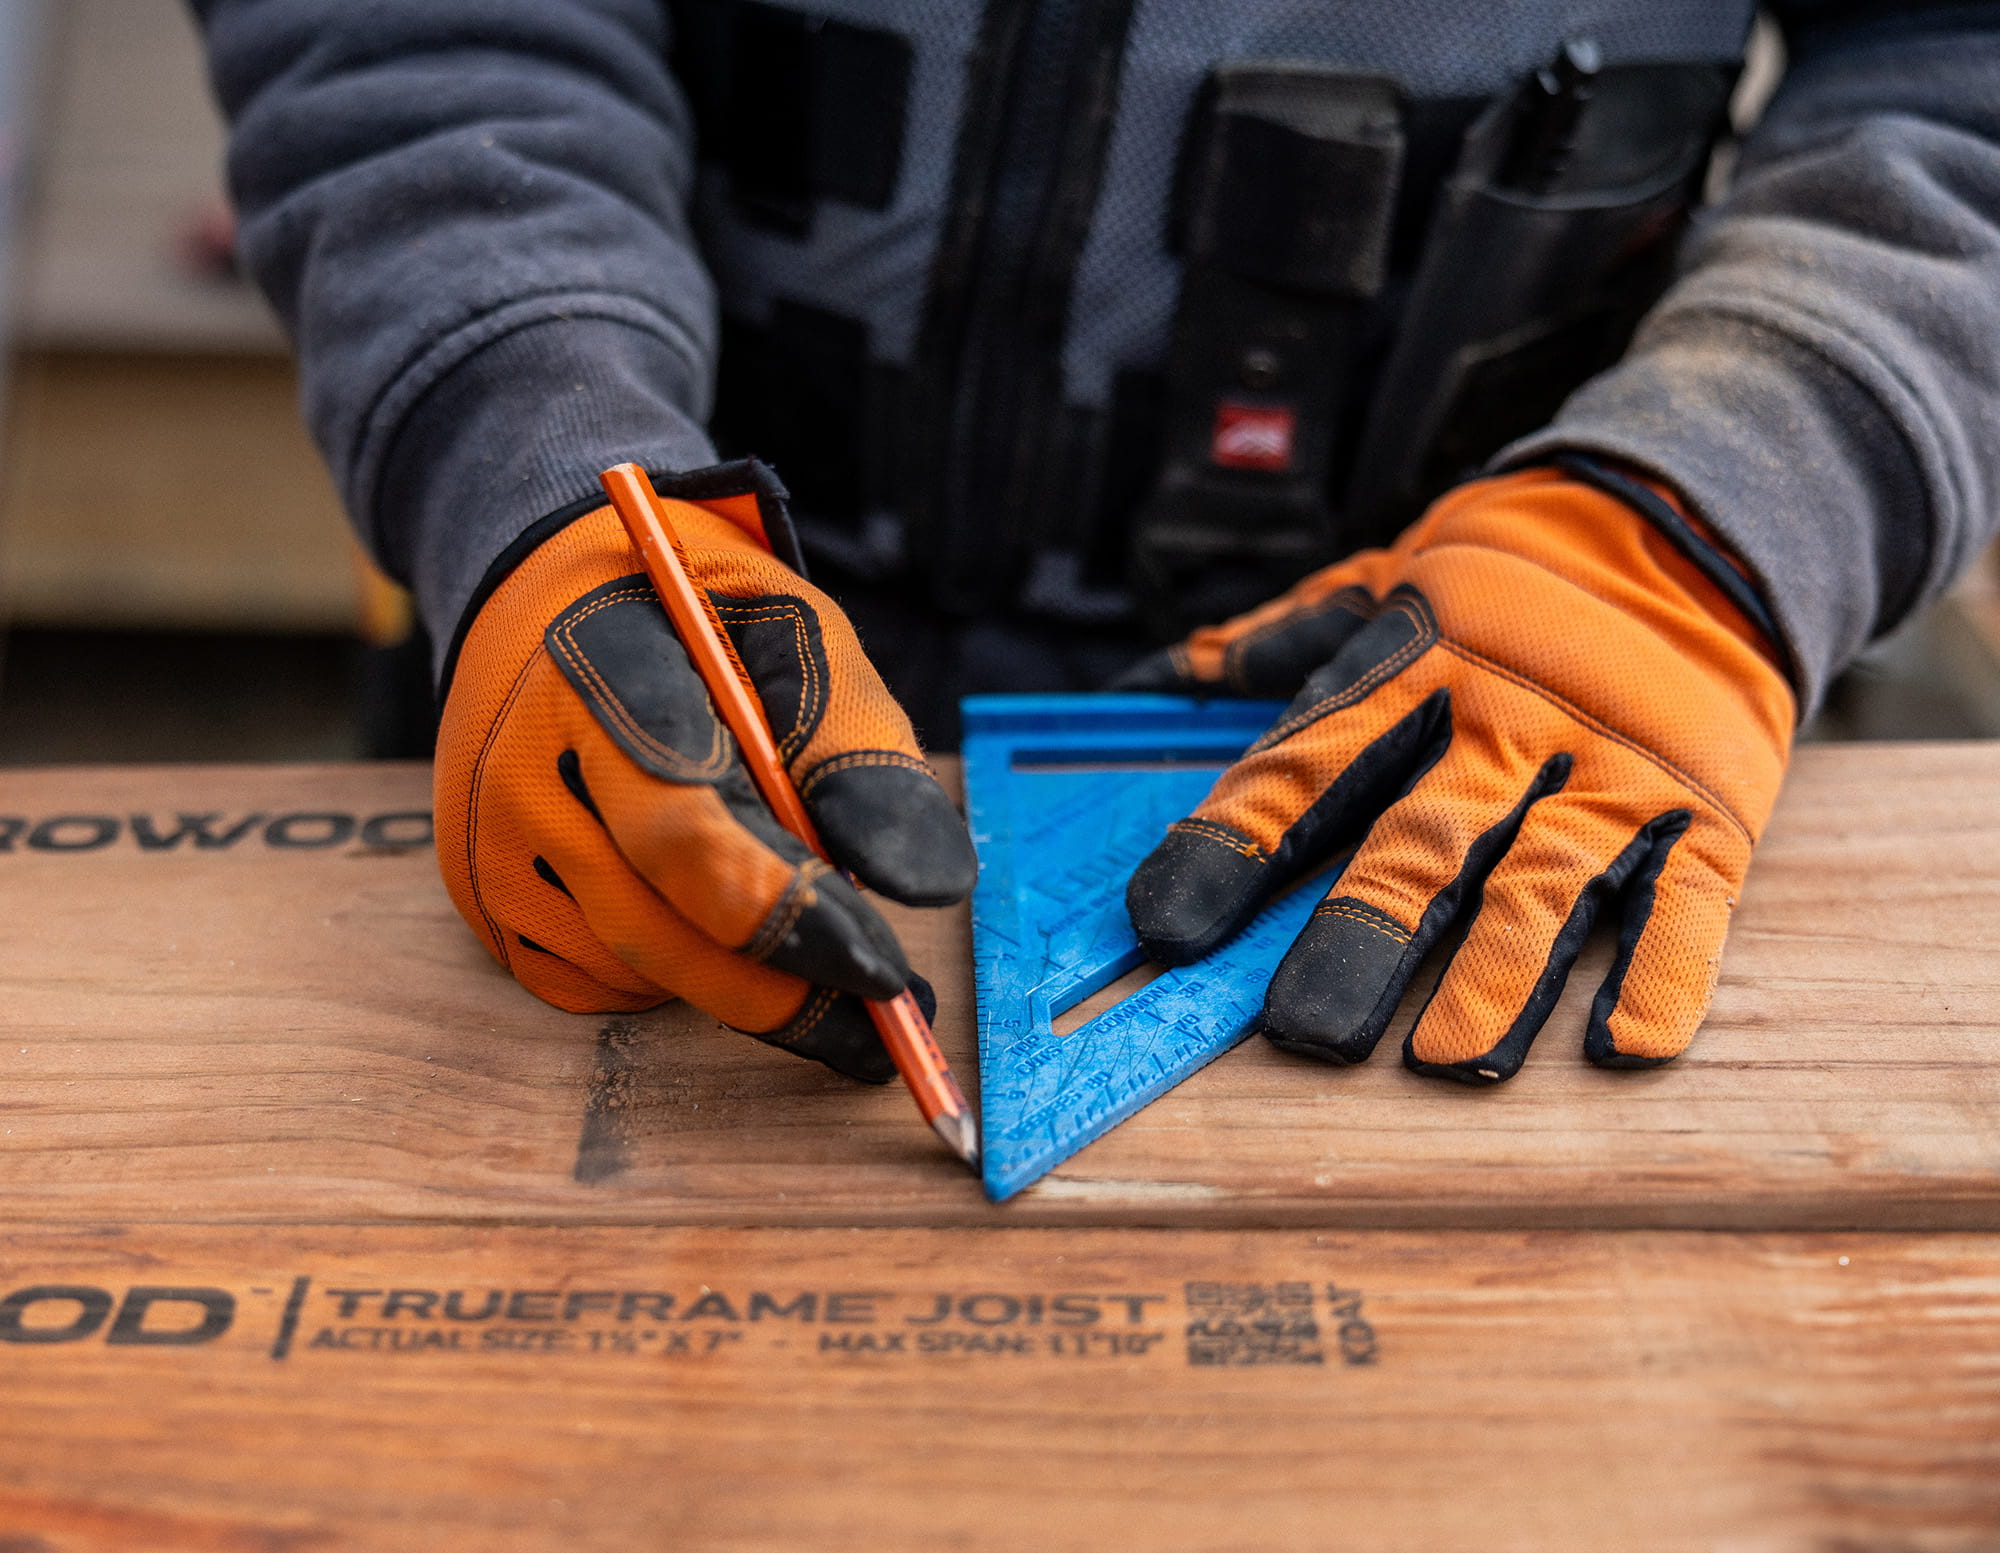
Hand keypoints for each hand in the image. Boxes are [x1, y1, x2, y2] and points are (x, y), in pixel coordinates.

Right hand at [434, 465, 975, 1080]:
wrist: (555, 599)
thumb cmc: (701, 618)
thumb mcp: (799, 636)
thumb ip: (859, 751)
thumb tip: (933, 885)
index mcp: (598, 675)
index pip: (685, 830)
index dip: (789, 913)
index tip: (884, 969)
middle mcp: (521, 769)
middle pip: (658, 925)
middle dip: (787, 990)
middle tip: (890, 1018)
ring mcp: (489, 845)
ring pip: (639, 967)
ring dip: (745, 985)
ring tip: (827, 957)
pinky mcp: (486, 901)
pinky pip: (601, 981)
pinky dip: (683, 976)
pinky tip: (725, 931)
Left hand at [1119, 466, 1794, 1081]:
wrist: (1694, 516)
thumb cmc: (1506, 574)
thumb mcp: (1383, 583)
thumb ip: (1272, 647)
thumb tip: (1144, 684)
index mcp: (1413, 668)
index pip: (1308, 763)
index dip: (1235, 842)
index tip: (1167, 921)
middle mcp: (1505, 722)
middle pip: (1422, 836)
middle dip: (1363, 930)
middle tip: (1304, 1027)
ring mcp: (1609, 766)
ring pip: (1546, 877)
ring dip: (1500, 971)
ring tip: (1451, 1057)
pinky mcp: (1704, 805)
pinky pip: (1685, 898)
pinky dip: (1660, 972)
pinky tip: (1622, 1047)